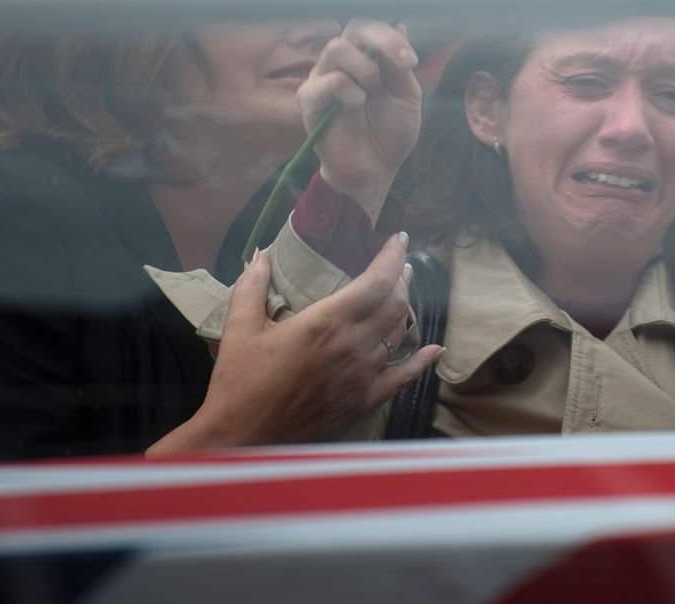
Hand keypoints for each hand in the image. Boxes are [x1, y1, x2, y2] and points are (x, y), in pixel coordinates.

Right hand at [149, 232, 443, 452]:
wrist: (243, 435)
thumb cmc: (240, 380)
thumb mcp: (240, 327)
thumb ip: (253, 286)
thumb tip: (262, 254)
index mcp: (326, 321)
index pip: (376, 281)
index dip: (392, 257)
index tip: (399, 239)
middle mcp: (353, 345)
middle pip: (394, 303)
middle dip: (400, 278)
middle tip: (399, 264)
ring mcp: (364, 374)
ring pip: (399, 333)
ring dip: (405, 308)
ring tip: (402, 292)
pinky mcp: (366, 400)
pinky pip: (404, 377)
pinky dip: (422, 361)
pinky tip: (435, 349)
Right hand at [299, 18, 420, 221]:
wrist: (376, 170)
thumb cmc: (390, 134)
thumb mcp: (406, 95)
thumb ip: (400, 63)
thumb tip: (401, 23)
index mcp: (364, 58)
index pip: (369, 26)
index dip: (391, 36)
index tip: (411, 62)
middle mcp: (339, 63)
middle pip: (353, 27)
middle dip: (383, 43)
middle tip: (402, 67)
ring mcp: (321, 78)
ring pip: (338, 48)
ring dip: (365, 69)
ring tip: (371, 94)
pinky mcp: (309, 100)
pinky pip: (328, 79)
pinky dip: (350, 91)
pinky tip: (356, 106)